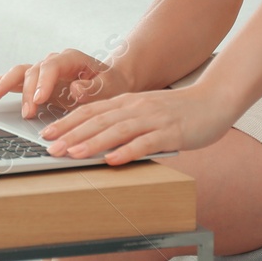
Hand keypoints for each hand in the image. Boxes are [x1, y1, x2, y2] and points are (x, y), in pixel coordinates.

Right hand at [0, 49, 135, 118]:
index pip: (52, 66)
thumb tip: (75, 90)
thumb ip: (94, 89)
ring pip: (20, 73)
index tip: (39, 100)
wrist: (111, 83)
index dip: (43, 82)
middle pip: (34, 71)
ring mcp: (43, 71)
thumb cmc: (111, 85)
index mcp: (72, 59)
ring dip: (5, 84)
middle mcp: (54, 61)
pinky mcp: (35, 82)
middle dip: (27, 92)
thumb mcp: (110, 88)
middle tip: (27, 113)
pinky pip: (14, 80)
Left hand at [39, 82, 238, 164]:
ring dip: (91, 142)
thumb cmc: (180, 110)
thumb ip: (126, 119)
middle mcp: (137, 107)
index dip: (68, 121)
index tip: (47, 133)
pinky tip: (112, 160)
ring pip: (117, 130)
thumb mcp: (147, 109)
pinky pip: (145, 142)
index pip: (92, 110)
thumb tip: (99, 137)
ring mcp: (153, 119)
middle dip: (71, 134)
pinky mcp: (170, 133)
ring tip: (72, 153)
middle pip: (98, 120)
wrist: (215, 100)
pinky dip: (127, 151)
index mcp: (129, 101)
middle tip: (49, 147)